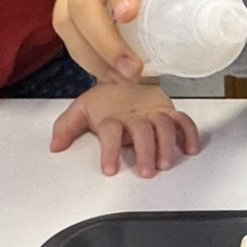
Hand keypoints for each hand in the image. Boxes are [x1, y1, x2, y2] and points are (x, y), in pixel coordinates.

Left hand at [49, 81, 201, 177]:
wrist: (125, 76)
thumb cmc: (106, 99)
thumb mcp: (82, 110)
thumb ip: (67, 127)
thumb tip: (55, 146)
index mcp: (112, 115)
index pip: (111, 131)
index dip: (110, 150)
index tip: (110, 170)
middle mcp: (135, 114)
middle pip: (142, 130)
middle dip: (144, 151)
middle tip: (145, 170)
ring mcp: (154, 112)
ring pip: (164, 125)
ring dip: (167, 145)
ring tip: (165, 163)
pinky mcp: (169, 111)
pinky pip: (183, 120)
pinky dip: (189, 133)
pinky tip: (190, 148)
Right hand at [53, 0, 241, 85]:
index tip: (128, 16)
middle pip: (83, 2)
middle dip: (105, 42)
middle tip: (133, 71)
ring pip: (68, 23)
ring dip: (94, 58)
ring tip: (124, 80)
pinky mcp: (62, 7)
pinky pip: (66, 38)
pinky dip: (87, 61)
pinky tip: (111, 77)